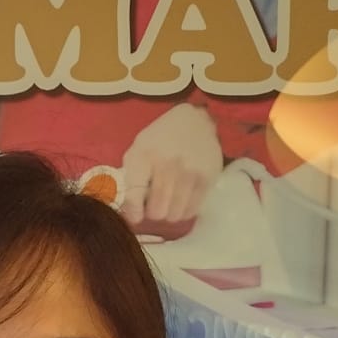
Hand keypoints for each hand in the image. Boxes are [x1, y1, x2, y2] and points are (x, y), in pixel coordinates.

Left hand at [120, 104, 224, 233]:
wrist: (195, 120)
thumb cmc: (161, 139)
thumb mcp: (138, 149)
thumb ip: (131, 178)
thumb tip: (130, 212)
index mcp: (144, 156)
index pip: (134, 196)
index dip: (134, 213)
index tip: (136, 216)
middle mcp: (167, 165)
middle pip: (156, 212)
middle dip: (153, 212)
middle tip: (156, 203)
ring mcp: (188, 173)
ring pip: (174, 215)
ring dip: (170, 212)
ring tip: (170, 200)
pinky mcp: (206, 179)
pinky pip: (191, 211)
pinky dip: (184, 210)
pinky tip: (182, 198)